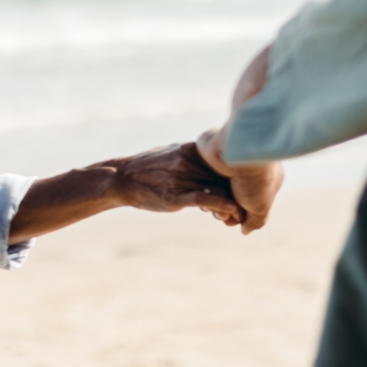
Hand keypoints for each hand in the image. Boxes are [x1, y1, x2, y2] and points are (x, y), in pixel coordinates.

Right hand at [101, 142, 245, 221]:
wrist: (122, 178)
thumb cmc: (150, 169)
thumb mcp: (175, 154)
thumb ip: (196, 158)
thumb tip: (217, 161)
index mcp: (193, 149)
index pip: (226, 161)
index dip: (238, 178)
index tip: (244, 190)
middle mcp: (190, 161)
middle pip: (226, 177)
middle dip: (238, 194)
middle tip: (245, 210)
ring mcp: (182, 178)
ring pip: (217, 190)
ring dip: (232, 205)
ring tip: (236, 217)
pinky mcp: (174, 195)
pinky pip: (203, 198)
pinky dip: (220, 204)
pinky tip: (231, 211)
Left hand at [196, 127, 283, 233]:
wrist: (240, 150)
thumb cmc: (255, 179)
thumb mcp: (261, 206)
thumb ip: (255, 220)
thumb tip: (245, 230)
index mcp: (263, 174)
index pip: (250, 199)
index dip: (242, 214)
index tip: (235, 222)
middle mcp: (245, 166)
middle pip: (231, 195)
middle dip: (225, 209)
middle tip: (222, 217)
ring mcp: (227, 159)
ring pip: (214, 187)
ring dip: (211, 202)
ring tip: (210, 208)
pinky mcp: (209, 153)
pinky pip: (202, 177)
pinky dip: (201, 189)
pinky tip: (201, 199)